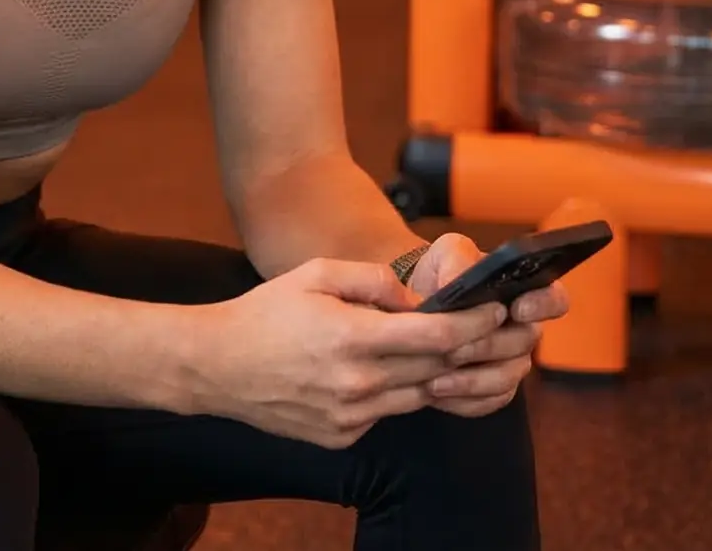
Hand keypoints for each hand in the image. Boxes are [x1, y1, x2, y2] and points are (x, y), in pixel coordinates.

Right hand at [188, 257, 507, 448]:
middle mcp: (356, 384)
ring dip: (435, 374)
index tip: (495, 310)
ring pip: (417, 397)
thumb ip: (372, 280)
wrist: (215, 366)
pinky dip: (395, 392)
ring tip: (441, 348)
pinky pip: (386, 413)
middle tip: (487, 328)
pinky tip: (384, 370)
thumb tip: (415, 299)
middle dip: (467, 348)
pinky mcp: (341, 437)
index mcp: (352, 338)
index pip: (436, 337)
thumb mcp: (316, 274)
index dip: (475, 324)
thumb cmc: (265, 312)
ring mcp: (349, 417)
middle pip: (436, 370)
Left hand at [406, 233, 568, 418]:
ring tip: (435, 379)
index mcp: (524, 291)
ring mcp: (512, 362)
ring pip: (506, 378)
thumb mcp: (446, 252)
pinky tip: (435, 392)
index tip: (518, 308)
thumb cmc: (441, 272)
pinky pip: (488, 402)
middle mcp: (524, 329)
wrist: (414, 303)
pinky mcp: (494, 390)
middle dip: (488, 346)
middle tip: (453, 349)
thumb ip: (456, 258)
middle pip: (525, 342)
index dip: (543, 305)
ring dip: (471, 380)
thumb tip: (456, 281)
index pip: (555, 299)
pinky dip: (462, 400)